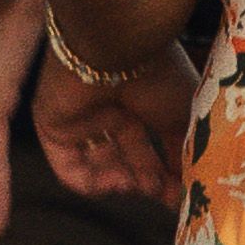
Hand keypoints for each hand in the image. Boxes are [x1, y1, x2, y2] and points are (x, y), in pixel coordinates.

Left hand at [31, 40, 198, 206]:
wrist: (119, 48)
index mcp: (144, 101)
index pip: (152, 146)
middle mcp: (113, 108)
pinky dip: (91, 183)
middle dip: (147, 181)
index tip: (183, 195)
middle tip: (163, 196)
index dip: (167, 173)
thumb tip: (191, 190)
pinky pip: (67, 166)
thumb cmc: (161, 76)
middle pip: (127, 157)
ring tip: (138, 185)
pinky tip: (117, 182)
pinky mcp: (53, 126)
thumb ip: (184, 156)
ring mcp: (82, 118)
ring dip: (121, 182)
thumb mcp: (186, 119)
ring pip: (98, 164)